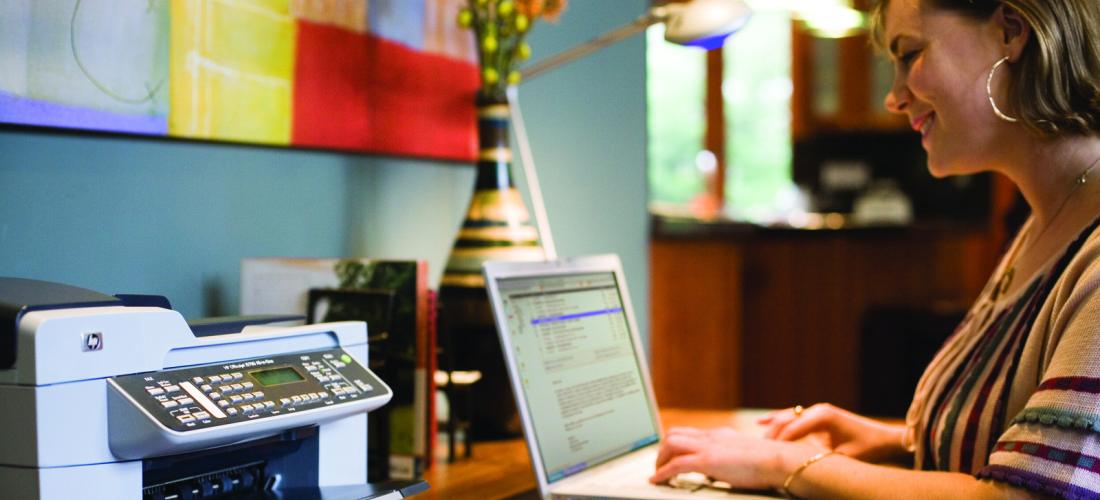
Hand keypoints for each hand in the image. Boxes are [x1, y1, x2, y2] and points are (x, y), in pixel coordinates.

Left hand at [650, 426, 820, 489]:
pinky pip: (677, 464)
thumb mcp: (743, 455)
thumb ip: (729, 458)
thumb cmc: (768, 461)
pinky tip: (658, 481)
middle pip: (674, 434)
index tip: (669, 456)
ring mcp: (708, 447)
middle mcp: (710, 437)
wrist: (778, 460)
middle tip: (660, 466)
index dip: (674, 444)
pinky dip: (663, 473)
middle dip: (662, 451)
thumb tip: (722, 469)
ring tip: (658, 474)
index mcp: (719, 435)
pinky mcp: (708, 460)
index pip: (689, 433)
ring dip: (660, 460)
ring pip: (670, 444)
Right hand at [758, 403, 906, 462]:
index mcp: (823, 417)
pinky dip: (777, 419)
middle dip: (771, 434)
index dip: (779, 442)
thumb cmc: (867, 449)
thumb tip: (801, 464)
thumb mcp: (844, 457)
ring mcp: (816, 410)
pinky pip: (792, 416)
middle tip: (757, 449)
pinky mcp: (817, 415)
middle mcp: (817, 410)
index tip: (768, 455)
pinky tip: (760, 422)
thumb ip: (821, 457)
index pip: (793, 428)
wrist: (884, 439)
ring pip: (786, 415)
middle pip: (786, 419)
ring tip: (756, 440)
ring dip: (771, 427)